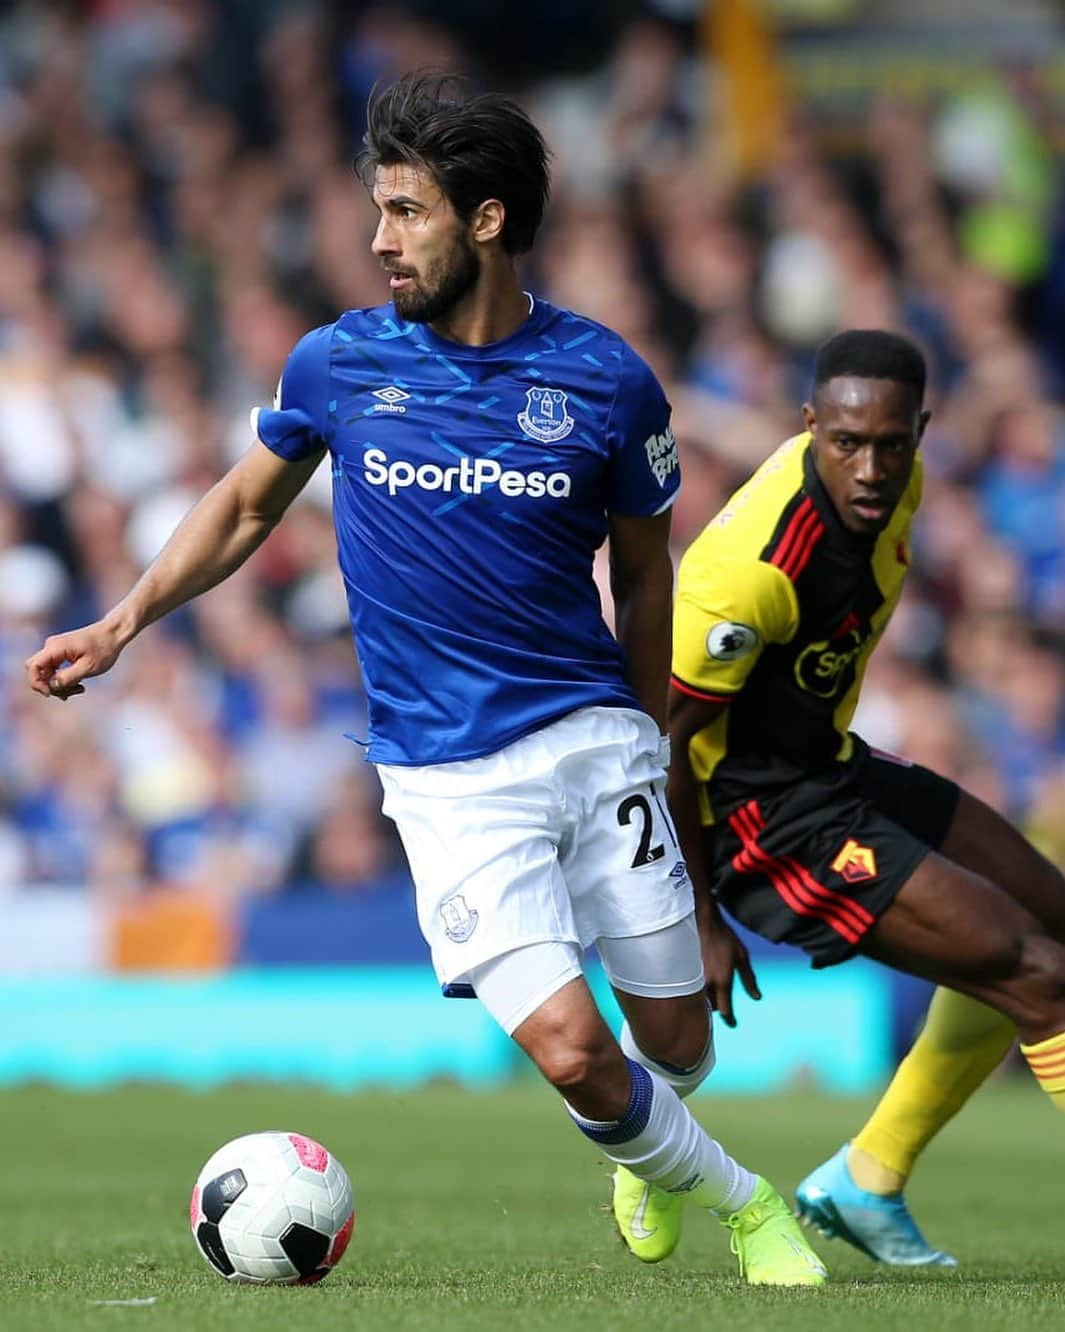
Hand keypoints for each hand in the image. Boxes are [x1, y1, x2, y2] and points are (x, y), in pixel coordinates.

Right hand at [25, 620, 125, 699]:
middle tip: (71, 692)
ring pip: (48, 673)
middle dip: (50, 686)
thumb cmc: (104, 648)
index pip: (33, 666)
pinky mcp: (62, 653)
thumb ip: (68, 677)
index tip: (50, 693)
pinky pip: (55, 669)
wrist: (114, 633)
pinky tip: (78, 685)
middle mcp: (52, 646)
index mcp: (55, 648)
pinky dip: (64, 679)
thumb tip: (51, 686)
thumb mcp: (88, 667)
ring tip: (81, 689)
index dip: (36, 683)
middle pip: (38, 671)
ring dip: (60, 684)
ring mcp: (56, 649)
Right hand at [698, 908, 760, 1027]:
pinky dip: (695, 991)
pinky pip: (689, 989)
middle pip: (711, 1007)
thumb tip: (757, 996)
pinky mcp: (682, 973)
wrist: (700, 920)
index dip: (730, 1019)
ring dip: (706, 1000)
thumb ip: (749, 979)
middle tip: (722, 1004)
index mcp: (722, 981)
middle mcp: (706, 983)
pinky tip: (698, 985)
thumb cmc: (723, 937)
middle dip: (717, 1007)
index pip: (726, 1010)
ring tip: (710, 994)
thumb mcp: (742, 956)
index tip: (732, 1023)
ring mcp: (692, 978)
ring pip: (699, 999)